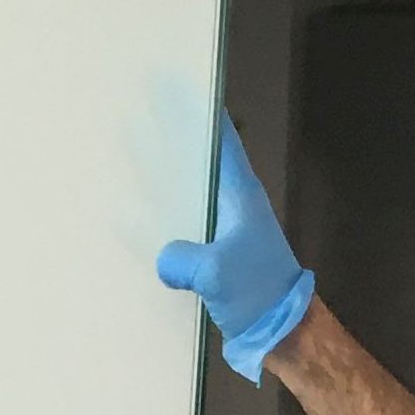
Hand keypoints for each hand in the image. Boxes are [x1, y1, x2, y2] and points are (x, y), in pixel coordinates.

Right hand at [156, 121, 313, 381]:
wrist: (282, 329)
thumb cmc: (257, 292)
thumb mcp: (214, 273)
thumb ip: (183, 259)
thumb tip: (163, 259)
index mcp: (239, 195)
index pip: (219, 140)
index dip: (197, 113)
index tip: (174, 85)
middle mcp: (234, 205)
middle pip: (200, 162)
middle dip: (173, 140)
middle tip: (141, 113)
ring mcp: (227, 230)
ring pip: (192, 194)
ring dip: (167, 180)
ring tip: (132, 162)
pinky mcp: (219, 254)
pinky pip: (188, 227)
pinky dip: (169, 220)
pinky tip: (144, 223)